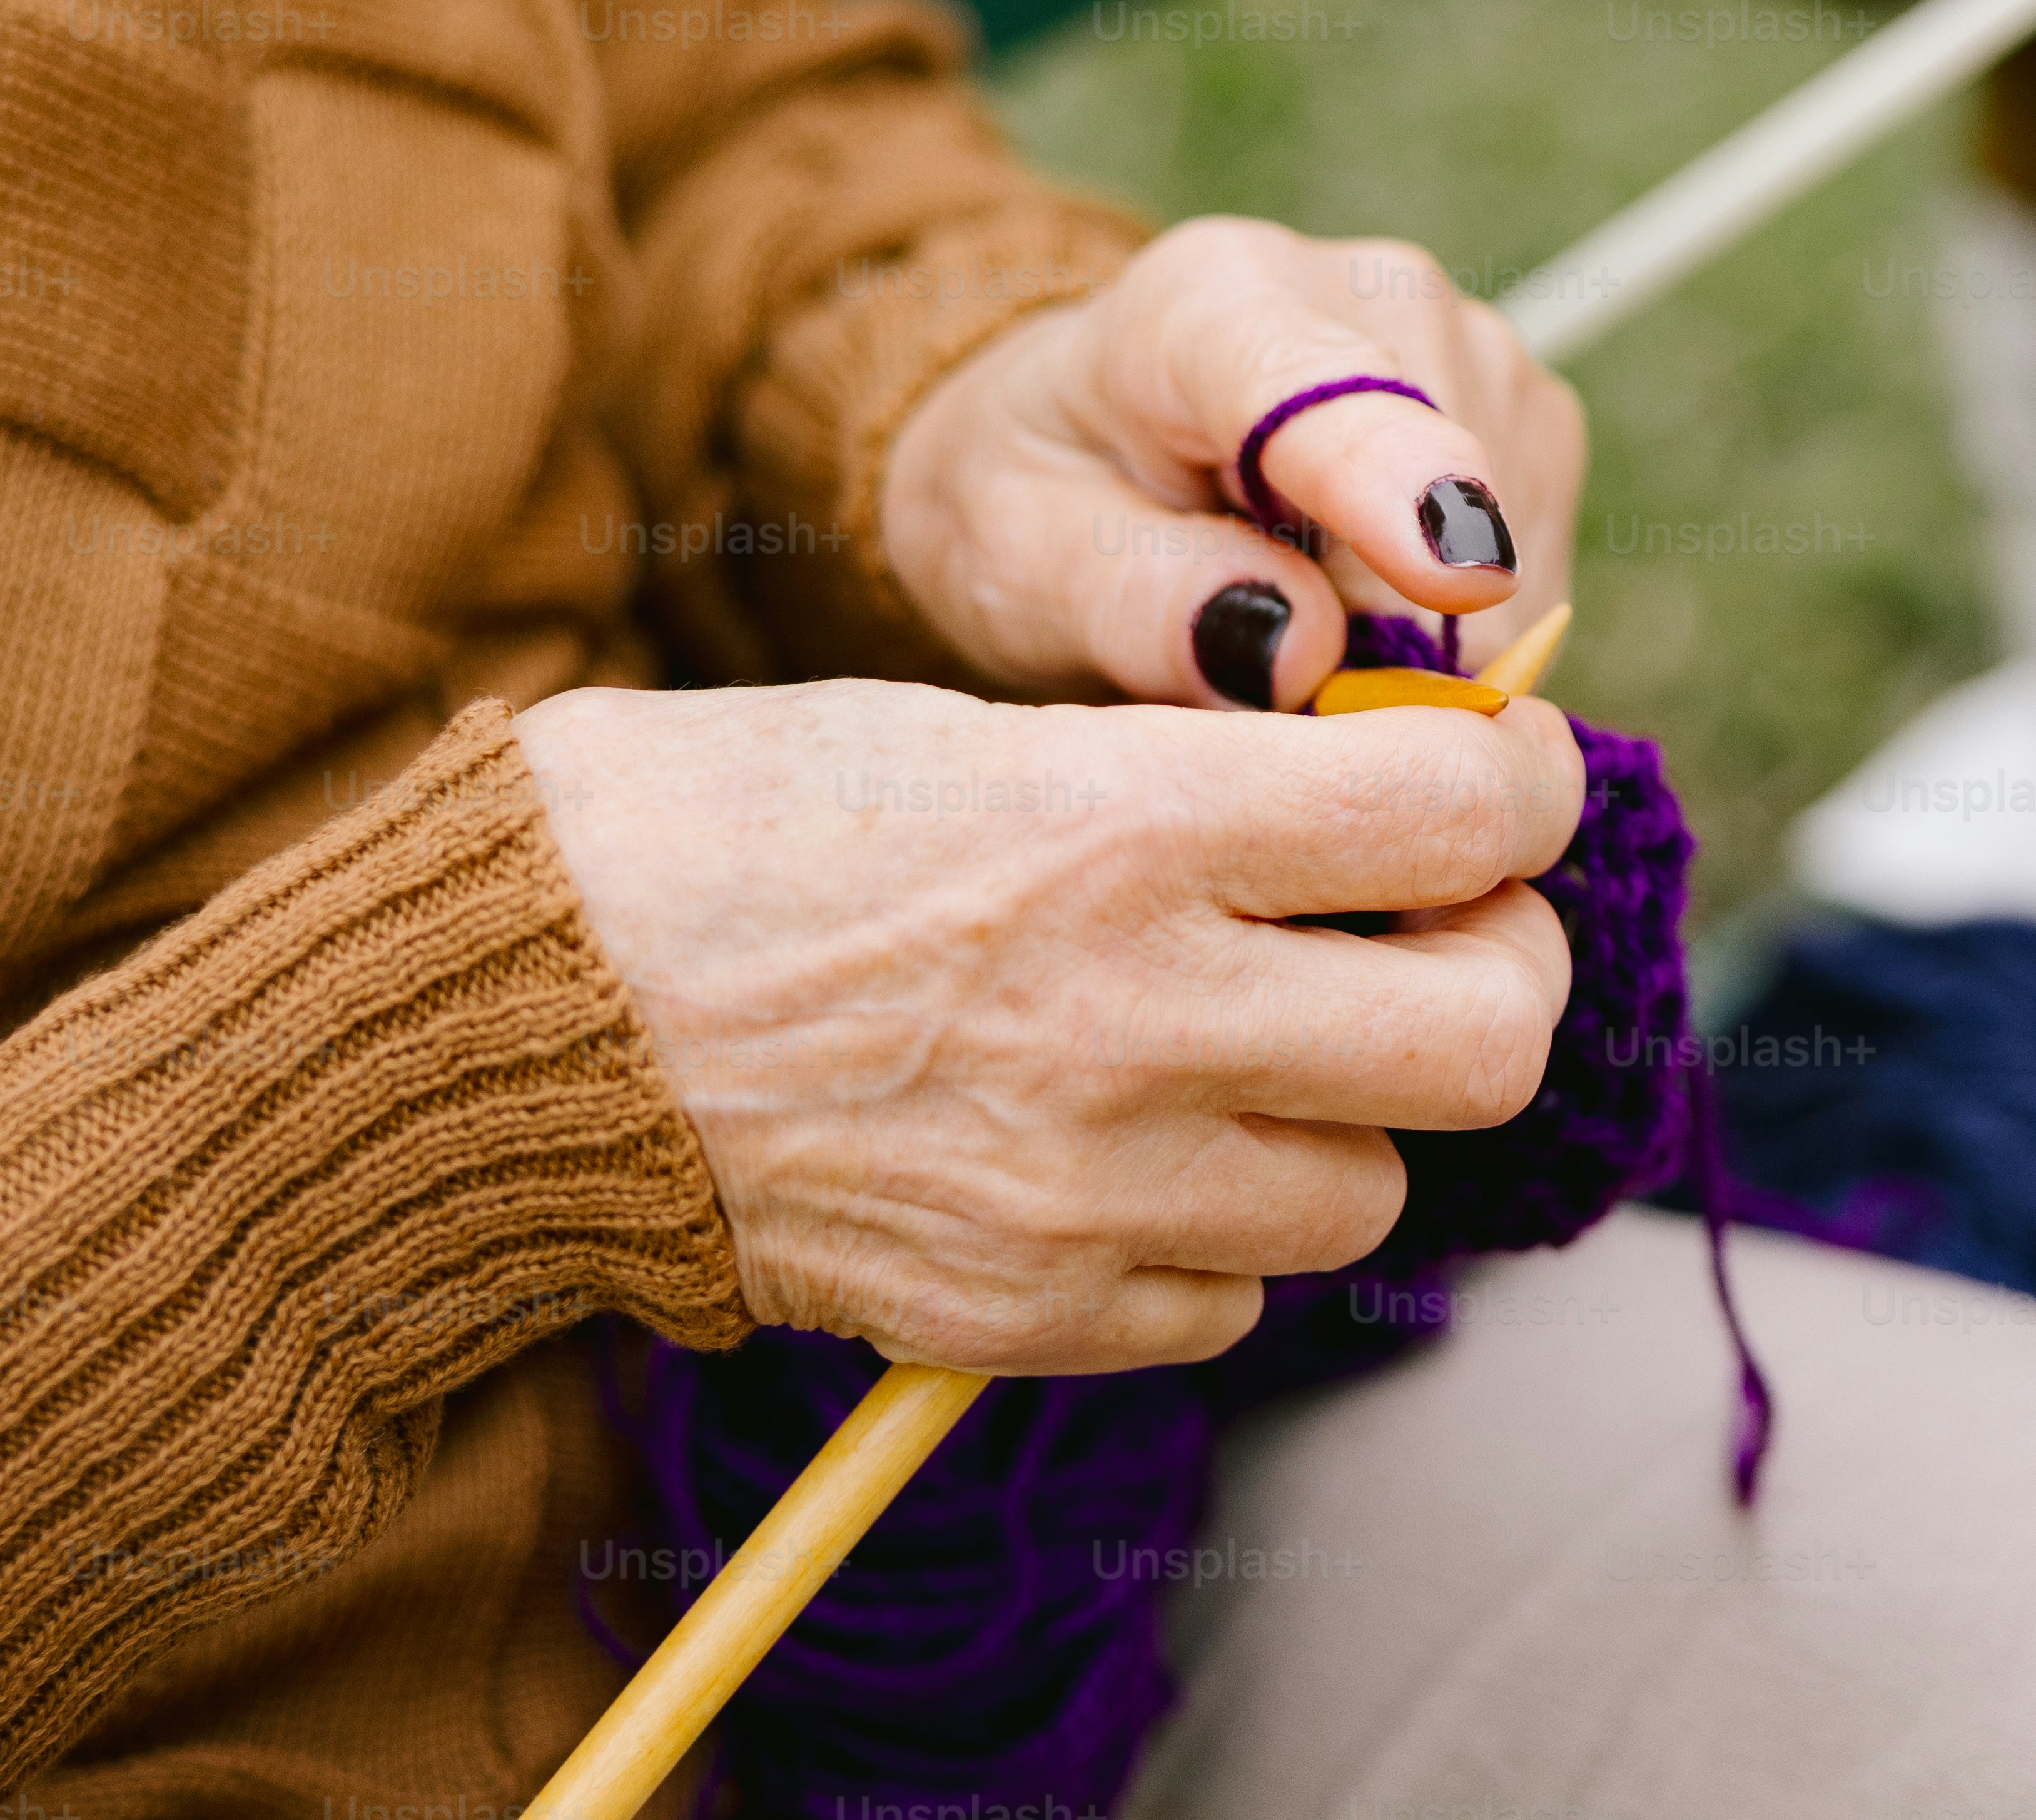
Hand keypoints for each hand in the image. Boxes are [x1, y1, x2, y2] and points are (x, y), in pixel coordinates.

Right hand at [518, 676, 1586, 1368]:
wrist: (513, 1014)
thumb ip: (1191, 771)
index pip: (1462, 810)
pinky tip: (1130, 1147)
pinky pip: (1232, 1301)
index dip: (1522, 787)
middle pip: (1488, 1038)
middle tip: (1433, 928)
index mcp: (1129, 825)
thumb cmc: (728, 821)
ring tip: (1247, 1041)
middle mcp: (1136, 1014)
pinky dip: (1218, 1235)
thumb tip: (1381, 783)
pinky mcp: (1024, 1311)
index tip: (1498, 776)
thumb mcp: (977, 724)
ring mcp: (1086, 1186)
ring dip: (1346, 1117)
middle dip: (1492, 973)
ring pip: (1373, 1190)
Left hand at [880, 216, 1581, 713]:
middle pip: (1439, 525)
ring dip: (1409, 645)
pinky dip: (1452, 632)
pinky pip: (1530, 586)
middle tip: (1250, 670)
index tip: (1461, 575)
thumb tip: (1294, 656)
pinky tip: (1354, 598)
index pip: (1331, 393)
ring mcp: (1480, 349)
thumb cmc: (1042, 494)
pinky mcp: (1535, 418)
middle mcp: (1380, 296)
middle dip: (1370, 649)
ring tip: (1288, 613)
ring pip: (1506, 572)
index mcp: (1215, 301)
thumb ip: (1135, 601)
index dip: (1405, 486)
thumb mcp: (1019, 557)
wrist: (1091, 436)